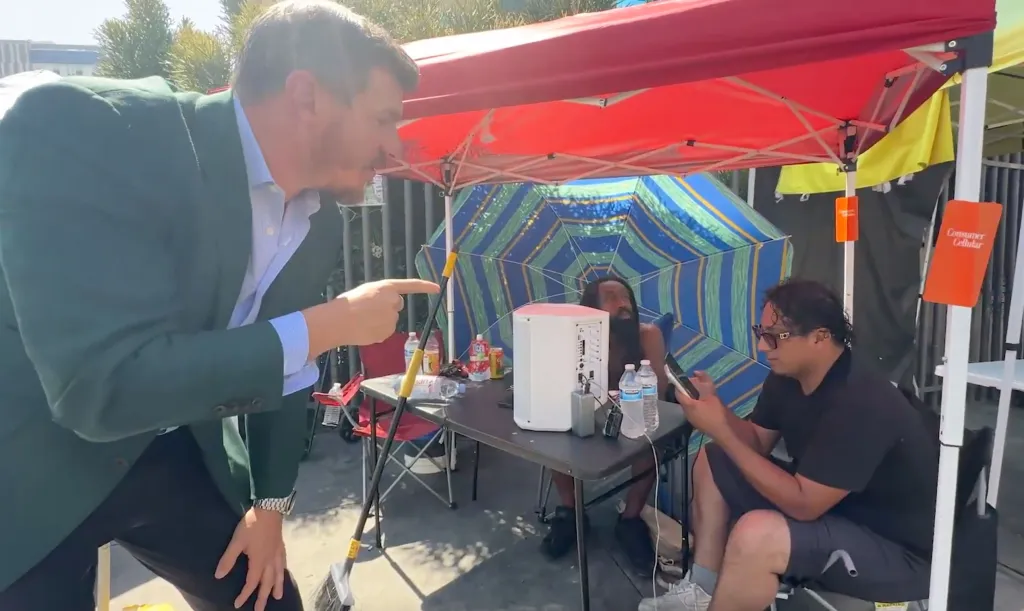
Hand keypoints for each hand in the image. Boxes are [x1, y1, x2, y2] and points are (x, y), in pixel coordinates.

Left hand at [216, 508, 286, 610]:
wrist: (269, 509)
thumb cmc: (251, 525)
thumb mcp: (236, 541)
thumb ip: (228, 559)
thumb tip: (218, 576)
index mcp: (258, 561)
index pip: (251, 582)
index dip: (244, 594)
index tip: (237, 604)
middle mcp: (269, 561)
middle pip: (267, 583)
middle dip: (263, 597)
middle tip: (260, 609)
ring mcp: (276, 553)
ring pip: (278, 574)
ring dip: (277, 587)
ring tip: (278, 597)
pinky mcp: (280, 546)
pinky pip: (282, 563)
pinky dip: (283, 570)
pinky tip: (282, 571)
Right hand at [304, 279, 439, 357]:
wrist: (338, 321)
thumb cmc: (347, 304)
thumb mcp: (366, 292)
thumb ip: (380, 296)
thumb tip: (386, 306)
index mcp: (386, 287)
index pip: (410, 285)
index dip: (425, 286)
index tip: (437, 288)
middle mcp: (393, 301)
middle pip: (397, 305)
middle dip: (388, 308)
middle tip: (370, 310)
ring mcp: (392, 317)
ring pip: (391, 320)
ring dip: (381, 321)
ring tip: (364, 320)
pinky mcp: (388, 331)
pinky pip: (386, 332)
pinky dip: (378, 332)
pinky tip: (366, 329)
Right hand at [675, 371, 729, 438]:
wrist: (724, 432)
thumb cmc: (706, 418)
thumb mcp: (690, 407)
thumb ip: (682, 397)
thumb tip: (676, 389)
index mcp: (707, 388)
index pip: (703, 376)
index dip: (697, 374)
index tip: (690, 375)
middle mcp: (712, 393)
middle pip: (702, 385)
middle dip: (693, 386)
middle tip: (683, 390)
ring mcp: (715, 403)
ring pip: (703, 395)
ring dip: (695, 396)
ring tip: (686, 402)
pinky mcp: (715, 411)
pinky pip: (705, 403)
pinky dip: (698, 404)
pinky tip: (693, 411)